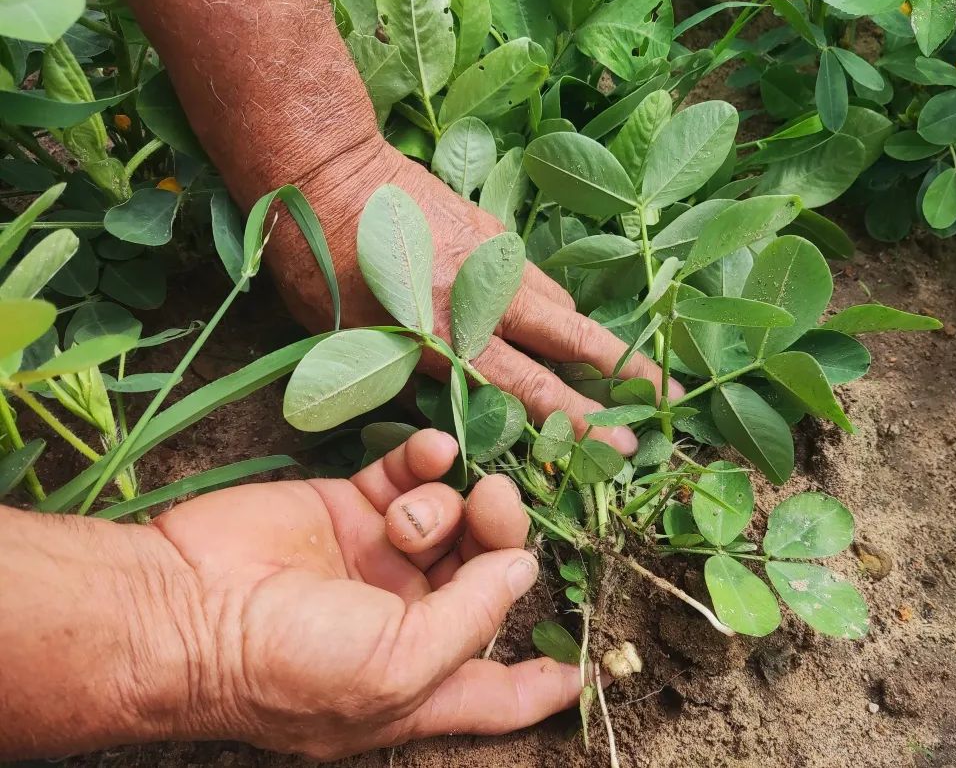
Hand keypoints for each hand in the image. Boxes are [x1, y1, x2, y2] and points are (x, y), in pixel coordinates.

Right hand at [154, 429, 581, 758]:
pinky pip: (410, 476)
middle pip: (487, 578)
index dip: (544, 683)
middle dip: (503, 539)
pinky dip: (427, 460)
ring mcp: (377, 559)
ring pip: (454, 519)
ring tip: (416, 509)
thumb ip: (473, 617)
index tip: (584, 667)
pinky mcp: (349, 507)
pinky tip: (430, 451)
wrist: (184, 602)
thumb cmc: (289, 662)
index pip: (498, 691)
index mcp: (420, 682)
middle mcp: (405, 621)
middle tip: (499, 501)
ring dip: (452, 503)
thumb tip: (524, 571)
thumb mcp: (397, 666)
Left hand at [268, 139, 682, 455]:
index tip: (623, 444)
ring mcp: (496, 256)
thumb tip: (456, 405)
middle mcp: (487, 294)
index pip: (532, 388)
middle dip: (624, 370)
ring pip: (560, 302)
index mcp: (450, 330)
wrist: (326, 168)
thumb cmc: (322, 263)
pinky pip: (536, 276)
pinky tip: (551, 316)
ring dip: (589, 336)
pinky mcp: (492, 229)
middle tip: (666, 395)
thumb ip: (411, 373)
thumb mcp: (354, 337)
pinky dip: (553, 303)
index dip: (581, 421)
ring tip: (617, 365)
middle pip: (573, 337)